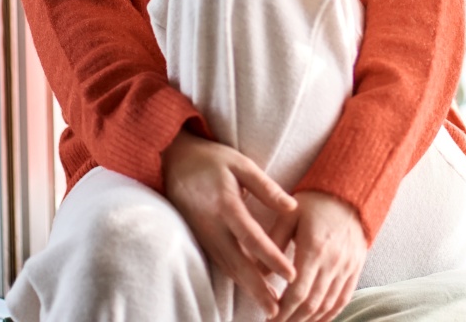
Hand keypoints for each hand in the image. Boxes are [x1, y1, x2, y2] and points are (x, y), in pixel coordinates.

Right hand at [162, 130, 297, 316]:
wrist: (173, 161)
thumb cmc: (211, 159)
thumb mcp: (240, 164)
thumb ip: (266, 187)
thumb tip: (292, 207)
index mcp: (225, 205)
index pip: (252, 237)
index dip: (272, 257)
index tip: (291, 275)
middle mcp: (212, 225)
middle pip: (238, 262)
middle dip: (258, 288)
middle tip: (277, 309)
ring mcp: (203, 234)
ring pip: (228, 267)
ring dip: (248, 287)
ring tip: (268, 305)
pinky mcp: (199, 238)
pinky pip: (219, 262)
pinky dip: (235, 277)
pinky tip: (249, 286)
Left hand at [270, 191, 366, 321]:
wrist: (349, 193)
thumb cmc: (315, 202)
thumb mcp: (290, 214)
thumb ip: (274, 241)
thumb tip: (259, 271)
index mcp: (314, 248)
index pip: (298, 291)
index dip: (283, 310)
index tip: (268, 318)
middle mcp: (333, 262)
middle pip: (312, 303)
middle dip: (292, 320)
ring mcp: (346, 268)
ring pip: (327, 305)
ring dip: (308, 320)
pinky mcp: (354, 269)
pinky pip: (342, 300)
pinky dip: (328, 315)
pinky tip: (314, 320)